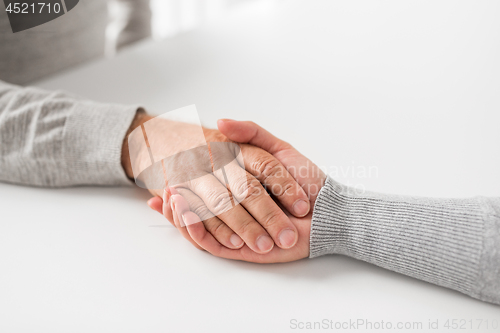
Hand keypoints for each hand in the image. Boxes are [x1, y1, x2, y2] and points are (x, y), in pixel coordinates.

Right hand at [148, 120, 325, 262]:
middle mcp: (234, 201)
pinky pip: (208, 239)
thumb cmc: (309, 180)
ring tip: (169, 195)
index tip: (181, 162)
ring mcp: (235, 223)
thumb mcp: (279, 149)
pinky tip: (180, 211)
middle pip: (209, 199)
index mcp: (240, 177)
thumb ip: (252, 133)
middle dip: (193, 194)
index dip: (193, 170)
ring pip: (203, 218)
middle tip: (172, 183)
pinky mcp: (236, 245)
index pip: (214, 175)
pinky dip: (192, 227)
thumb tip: (220, 121)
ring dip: (183, 209)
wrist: (332, 211)